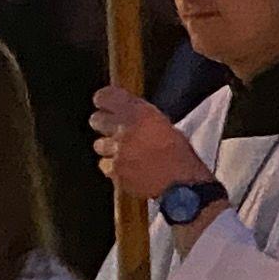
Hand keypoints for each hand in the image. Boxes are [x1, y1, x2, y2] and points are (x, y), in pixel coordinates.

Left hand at [94, 87, 211, 204]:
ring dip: (109, 148)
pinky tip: (126, 169)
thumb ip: (141, 117)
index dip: (103, 100)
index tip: (105, 103)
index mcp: (139, 113)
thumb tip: (127, 114)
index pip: (105, 97)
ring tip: (124, 153)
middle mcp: (124, 129)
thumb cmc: (179, 153)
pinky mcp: (115, 171)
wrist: (182, 183)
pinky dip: (113, 167)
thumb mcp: (164, 124)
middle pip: (96, 120)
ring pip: (99, 145)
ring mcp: (117, 152)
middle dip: (103, 124)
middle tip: (114, 130)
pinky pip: (104, 165)